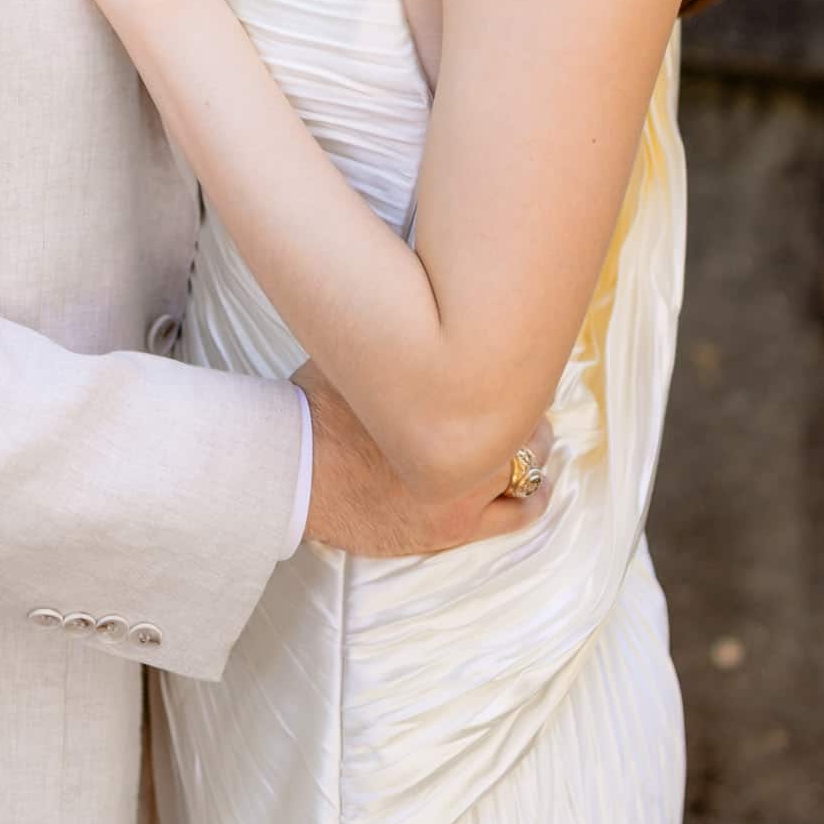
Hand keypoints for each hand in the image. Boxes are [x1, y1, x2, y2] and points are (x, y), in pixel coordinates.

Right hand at [296, 360, 552, 555]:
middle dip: (527, 403)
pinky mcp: (454, 530)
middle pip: (527, 416)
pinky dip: (531, 495)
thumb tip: (421, 294)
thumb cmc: (319, 410)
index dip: (517, 364)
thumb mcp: (362, 352)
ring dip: (532, 446)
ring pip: (530, 464)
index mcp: (444, 389)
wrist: (290, 473)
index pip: (511, 372)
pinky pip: (519, 514)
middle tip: (520, 393)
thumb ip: (400, 336)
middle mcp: (463, 441)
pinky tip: (532, 481)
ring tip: (526, 434)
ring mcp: (462, 490)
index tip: (513, 357)